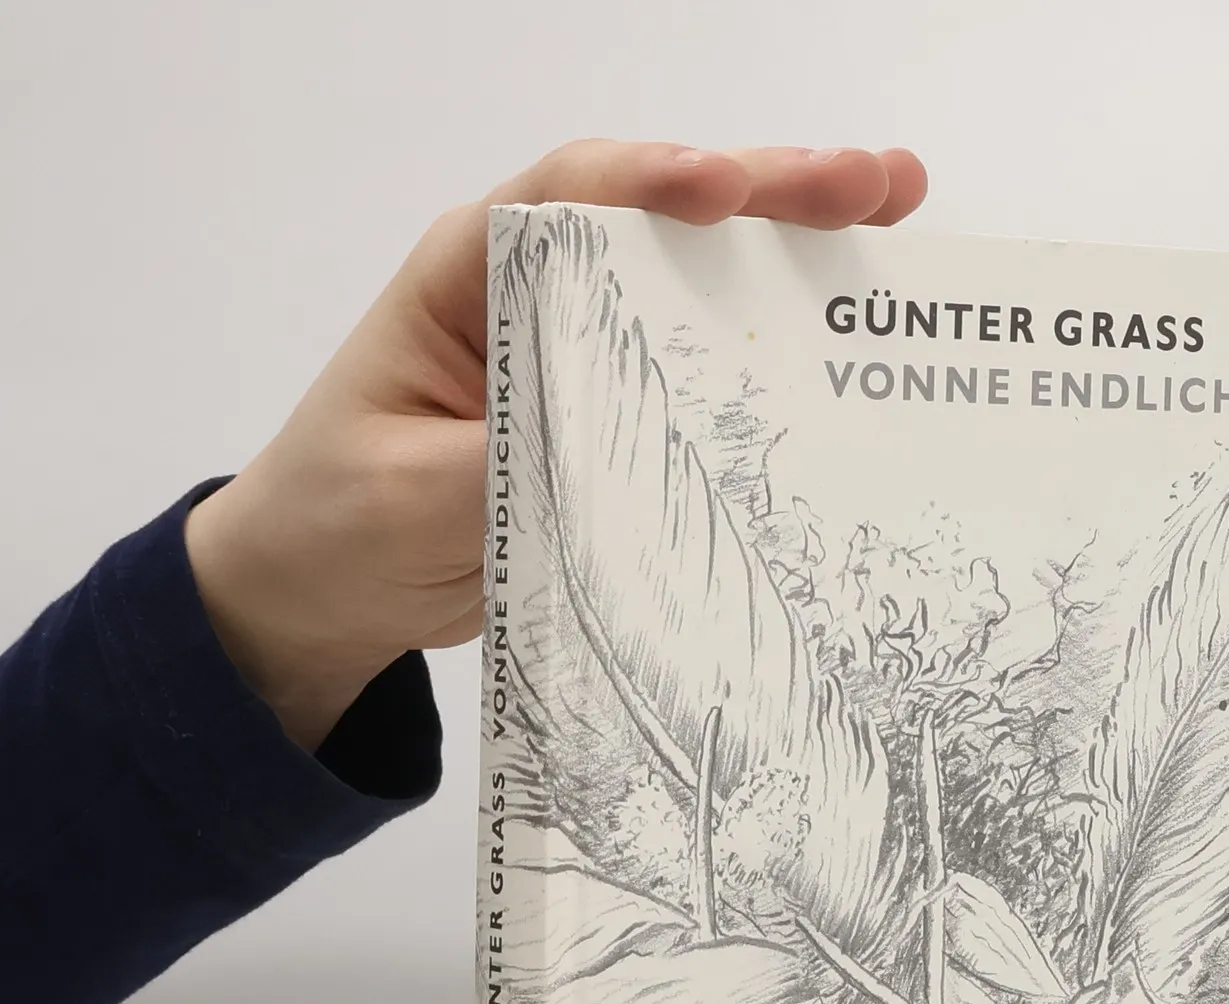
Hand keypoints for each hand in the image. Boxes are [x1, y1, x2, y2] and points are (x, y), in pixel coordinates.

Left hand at [184, 142, 927, 750]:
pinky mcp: (618, 417)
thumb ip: (502, 462)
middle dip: (771, 192)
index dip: (655, 183)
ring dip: (799, 252)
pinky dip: (780, 350)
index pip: (567, 198)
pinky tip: (851, 341)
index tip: (731, 190)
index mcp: (466, 279)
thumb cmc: (338, 521)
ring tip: (899, 222)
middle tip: (878, 185)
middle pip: (661, 218)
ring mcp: (586, 353)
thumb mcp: (407, 496)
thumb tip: (606, 447)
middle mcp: (537, 294)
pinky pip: (707, 372)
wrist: (326, 591)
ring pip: (700, 282)